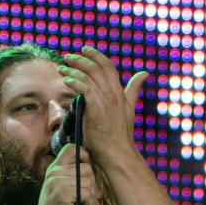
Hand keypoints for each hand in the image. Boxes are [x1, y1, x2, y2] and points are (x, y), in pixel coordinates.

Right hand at [32, 144, 99, 204]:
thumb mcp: (60, 190)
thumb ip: (71, 177)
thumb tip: (93, 170)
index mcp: (54, 168)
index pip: (72, 149)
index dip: (85, 156)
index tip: (89, 172)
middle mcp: (54, 172)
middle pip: (86, 168)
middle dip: (94, 184)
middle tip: (94, 197)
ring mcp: (57, 182)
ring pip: (88, 181)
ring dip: (93, 196)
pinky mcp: (62, 193)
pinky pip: (86, 193)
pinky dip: (90, 203)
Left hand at [58, 46, 147, 165]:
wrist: (118, 153)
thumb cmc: (121, 135)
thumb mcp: (129, 109)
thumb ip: (134, 90)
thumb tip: (144, 74)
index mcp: (120, 92)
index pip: (107, 66)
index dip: (95, 56)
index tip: (84, 51)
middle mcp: (113, 93)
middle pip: (96, 67)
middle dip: (80, 59)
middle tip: (68, 57)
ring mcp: (104, 100)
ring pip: (87, 77)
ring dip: (72, 70)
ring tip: (61, 69)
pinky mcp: (95, 108)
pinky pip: (82, 88)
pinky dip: (73, 82)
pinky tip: (66, 81)